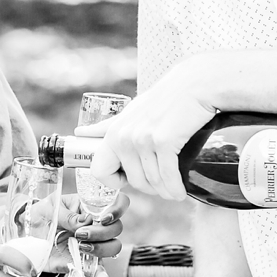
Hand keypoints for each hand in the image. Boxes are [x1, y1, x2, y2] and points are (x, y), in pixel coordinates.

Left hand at [45, 192, 127, 268]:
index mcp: (89, 206)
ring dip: (101, 249)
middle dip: (102, 232)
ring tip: (81, 247)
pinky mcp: (85, 262)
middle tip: (80, 234)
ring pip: (113, 247)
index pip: (117, 203)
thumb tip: (85, 221)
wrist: (25, 236)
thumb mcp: (49, 207)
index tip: (104, 218)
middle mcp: (96, 225)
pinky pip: (99, 269)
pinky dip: (101, 274)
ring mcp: (93, 244)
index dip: (117, 209)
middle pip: (116, 228)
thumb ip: (66, 214)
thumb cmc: (39, 215)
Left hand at [79, 64, 216, 200]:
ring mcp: (142, 139)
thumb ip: (107, 126)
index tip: (130, 179)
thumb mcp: (131, 111)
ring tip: (174, 190)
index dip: (114, 181)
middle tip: (162, 185)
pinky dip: (175, 189)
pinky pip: (167, 177)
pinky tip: (180, 191)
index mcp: (114, 132)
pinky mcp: (164, 141)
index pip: (99, 171)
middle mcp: (124, 137)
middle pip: (133, 182)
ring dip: (165, 192)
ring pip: (151, 182)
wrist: (195, 84)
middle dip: (149, 189)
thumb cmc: (165, 99)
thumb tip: (81, 133)